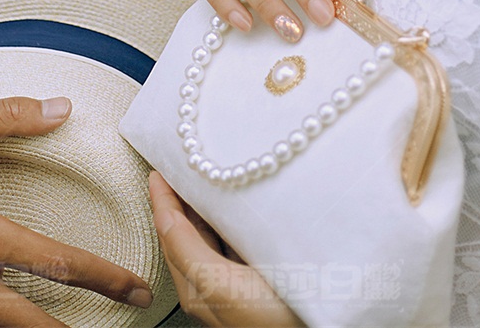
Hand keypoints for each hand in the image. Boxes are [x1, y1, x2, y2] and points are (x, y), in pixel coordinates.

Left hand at [149, 171, 301, 326]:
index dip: (162, 199)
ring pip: (211, 235)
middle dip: (180, 199)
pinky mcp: (258, 279)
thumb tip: (164, 214)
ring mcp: (236, 282)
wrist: (322, 321)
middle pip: (186, 233)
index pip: (169, 232)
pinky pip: (233, 242)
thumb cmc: (270, 317)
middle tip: (179, 166)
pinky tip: (239, 204)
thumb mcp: (218, 282)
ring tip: (204, 177)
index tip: (158, 169)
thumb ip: (186, 249)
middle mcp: (211, 285)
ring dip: (203, 206)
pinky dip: (227, 218)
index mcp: (195, 287)